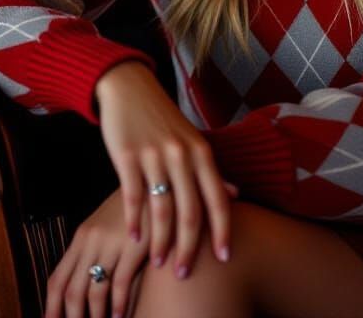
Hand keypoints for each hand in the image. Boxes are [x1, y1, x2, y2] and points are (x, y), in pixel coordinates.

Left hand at [44, 188, 146, 317]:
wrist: (156, 184)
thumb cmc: (131, 208)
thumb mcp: (105, 224)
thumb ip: (91, 248)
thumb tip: (79, 280)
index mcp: (81, 237)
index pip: (57, 279)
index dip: (51, 307)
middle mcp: (91, 241)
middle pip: (72, 290)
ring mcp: (112, 243)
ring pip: (94, 291)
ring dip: (95, 316)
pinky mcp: (134, 246)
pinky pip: (120, 283)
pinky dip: (119, 304)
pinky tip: (120, 315)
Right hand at [94, 61, 235, 277]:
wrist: (131, 88)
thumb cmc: (163, 120)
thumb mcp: (192, 141)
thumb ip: (209, 170)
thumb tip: (235, 195)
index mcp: (202, 152)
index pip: (218, 199)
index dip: (224, 230)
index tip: (225, 258)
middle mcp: (182, 154)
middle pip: (190, 212)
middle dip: (189, 248)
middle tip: (184, 274)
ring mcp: (154, 155)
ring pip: (162, 210)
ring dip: (160, 242)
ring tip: (158, 264)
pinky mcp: (127, 156)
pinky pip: (133, 197)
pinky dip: (134, 222)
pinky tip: (133, 240)